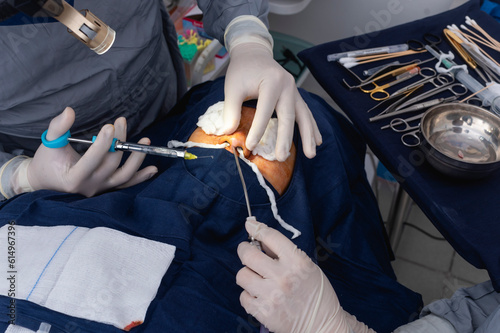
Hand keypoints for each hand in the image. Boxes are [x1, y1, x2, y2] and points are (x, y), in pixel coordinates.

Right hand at [26, 107, 156, 196]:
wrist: (45, 182)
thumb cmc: (47, 161)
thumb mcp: (49, 143)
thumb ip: (58, 127)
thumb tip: (69, 111)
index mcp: (73, 178)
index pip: (91, 160)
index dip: (103, 144)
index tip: (110, 126)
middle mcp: (89, 186)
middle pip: (111, 163)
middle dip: (118, 141)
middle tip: (121, 122)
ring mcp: (100, 189)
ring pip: (124, 176)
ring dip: (137, 159)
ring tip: (145, 141)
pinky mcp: (107, 189)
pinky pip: (127, 184)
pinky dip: (141, 177)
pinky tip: (153, 168)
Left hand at [223, 16, 321, 161]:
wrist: (254, 53)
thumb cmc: (242, 70)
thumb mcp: (232, 87)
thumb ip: (230, 110)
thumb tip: (227, 133)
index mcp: (271, 81)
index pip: (265, 110)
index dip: (258, 129)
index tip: (251, 146)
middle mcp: (287, 85)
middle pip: (288, 115)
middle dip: (285, 138)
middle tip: (281, 157)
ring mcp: (294, 91)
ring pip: (304, 116)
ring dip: (308, 136)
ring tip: (310, 155)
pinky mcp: (295, 96)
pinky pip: (306, 113)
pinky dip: (312, 127)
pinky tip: (318, 141)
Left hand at [236, 220, 350, 332]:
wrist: (322, 325)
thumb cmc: (315, 294)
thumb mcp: (307, 267)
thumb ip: (283, 253)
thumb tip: (260, 239)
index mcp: (297, 261)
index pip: (270, 236)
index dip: (256, 228)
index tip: (250, 225)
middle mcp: (283, 277)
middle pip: (248, 255)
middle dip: (244, 249)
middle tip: (246, 250)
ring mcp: (272, 295)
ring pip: (242, 275)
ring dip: (247, 274)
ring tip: (256, 277)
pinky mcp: (264, 312)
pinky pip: (243, 296)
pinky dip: (249, 295)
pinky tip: (260, 295)